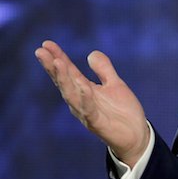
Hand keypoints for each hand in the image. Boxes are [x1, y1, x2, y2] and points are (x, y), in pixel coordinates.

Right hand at [36, 40, 149, 167]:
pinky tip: (83, 87)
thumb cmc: (123, 111)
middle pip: (64, 81)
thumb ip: (104, 70)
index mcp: (84, 90)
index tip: (46, 43)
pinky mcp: (97, 123)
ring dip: (64, 79)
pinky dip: (85, 98)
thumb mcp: (114, 84)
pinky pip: (88, 110)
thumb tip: (91, 53)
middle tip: (41, 51)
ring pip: (71, 94)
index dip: (58, 57)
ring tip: (57, 62)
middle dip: (53, 66)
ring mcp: (87, 112)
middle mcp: (81, 101)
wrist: (136, 135)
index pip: (68, 71)